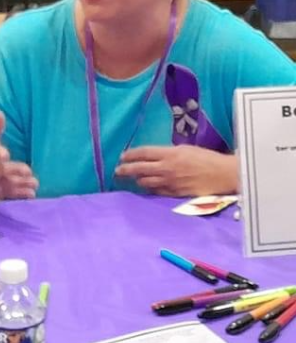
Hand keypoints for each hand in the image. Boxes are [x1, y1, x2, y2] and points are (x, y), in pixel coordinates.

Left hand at [115, 145, 238, 196]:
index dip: (130, 155)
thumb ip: (168, 153)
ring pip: (145, 182)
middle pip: (139, 169)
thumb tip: (154, 156)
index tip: (122, 156)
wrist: (225, 174)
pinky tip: (146, 187)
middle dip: (125, 169)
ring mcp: (170, 182)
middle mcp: (167, 168)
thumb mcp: (186, 149)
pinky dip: (149, 188)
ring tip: (132, 178)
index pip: (144, 153)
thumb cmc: (208, 159)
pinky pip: (156, 192)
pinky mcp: (175, 194)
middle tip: (117, 171)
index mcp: (170, 154)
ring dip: (137, 180)